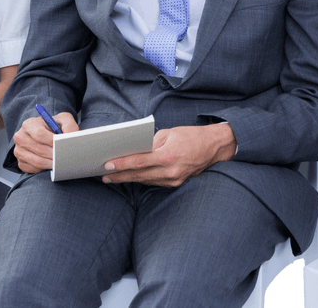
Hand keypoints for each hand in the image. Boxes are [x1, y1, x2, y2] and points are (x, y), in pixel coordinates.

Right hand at [12, 112, 78, 173]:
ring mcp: (19, 151)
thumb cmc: (54, 127)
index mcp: (29, 124)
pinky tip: (53, 165)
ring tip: (62, 162)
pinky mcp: (21, 163)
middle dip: (54, 154)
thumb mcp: (63, 121)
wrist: (46, 135)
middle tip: (66, 157)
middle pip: (39, 149)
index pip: (40, 134)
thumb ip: (69, 126)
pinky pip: (34, 169)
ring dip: (52, 164)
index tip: (63, 145)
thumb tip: (71, 137)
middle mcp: (20, 137)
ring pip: (37, 161)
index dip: (53, 141)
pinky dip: (45, 169)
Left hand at [102, 124, 236, 186]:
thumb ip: (151, 143)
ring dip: (128, 179)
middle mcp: (171, 171)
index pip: (140, 162)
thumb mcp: (169, 133)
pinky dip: (141, 179)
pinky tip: (130, 177)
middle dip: (120, 175)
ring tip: (112, 176)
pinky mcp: (176, 184)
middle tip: (103, 175)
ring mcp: (174, 180)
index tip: (108, 165)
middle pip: (139, 175)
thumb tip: (134, 150)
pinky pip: (154, 182)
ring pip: (145, 180)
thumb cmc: (191, 136)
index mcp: (168, 155)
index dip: (122, 164)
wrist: (214, 147)